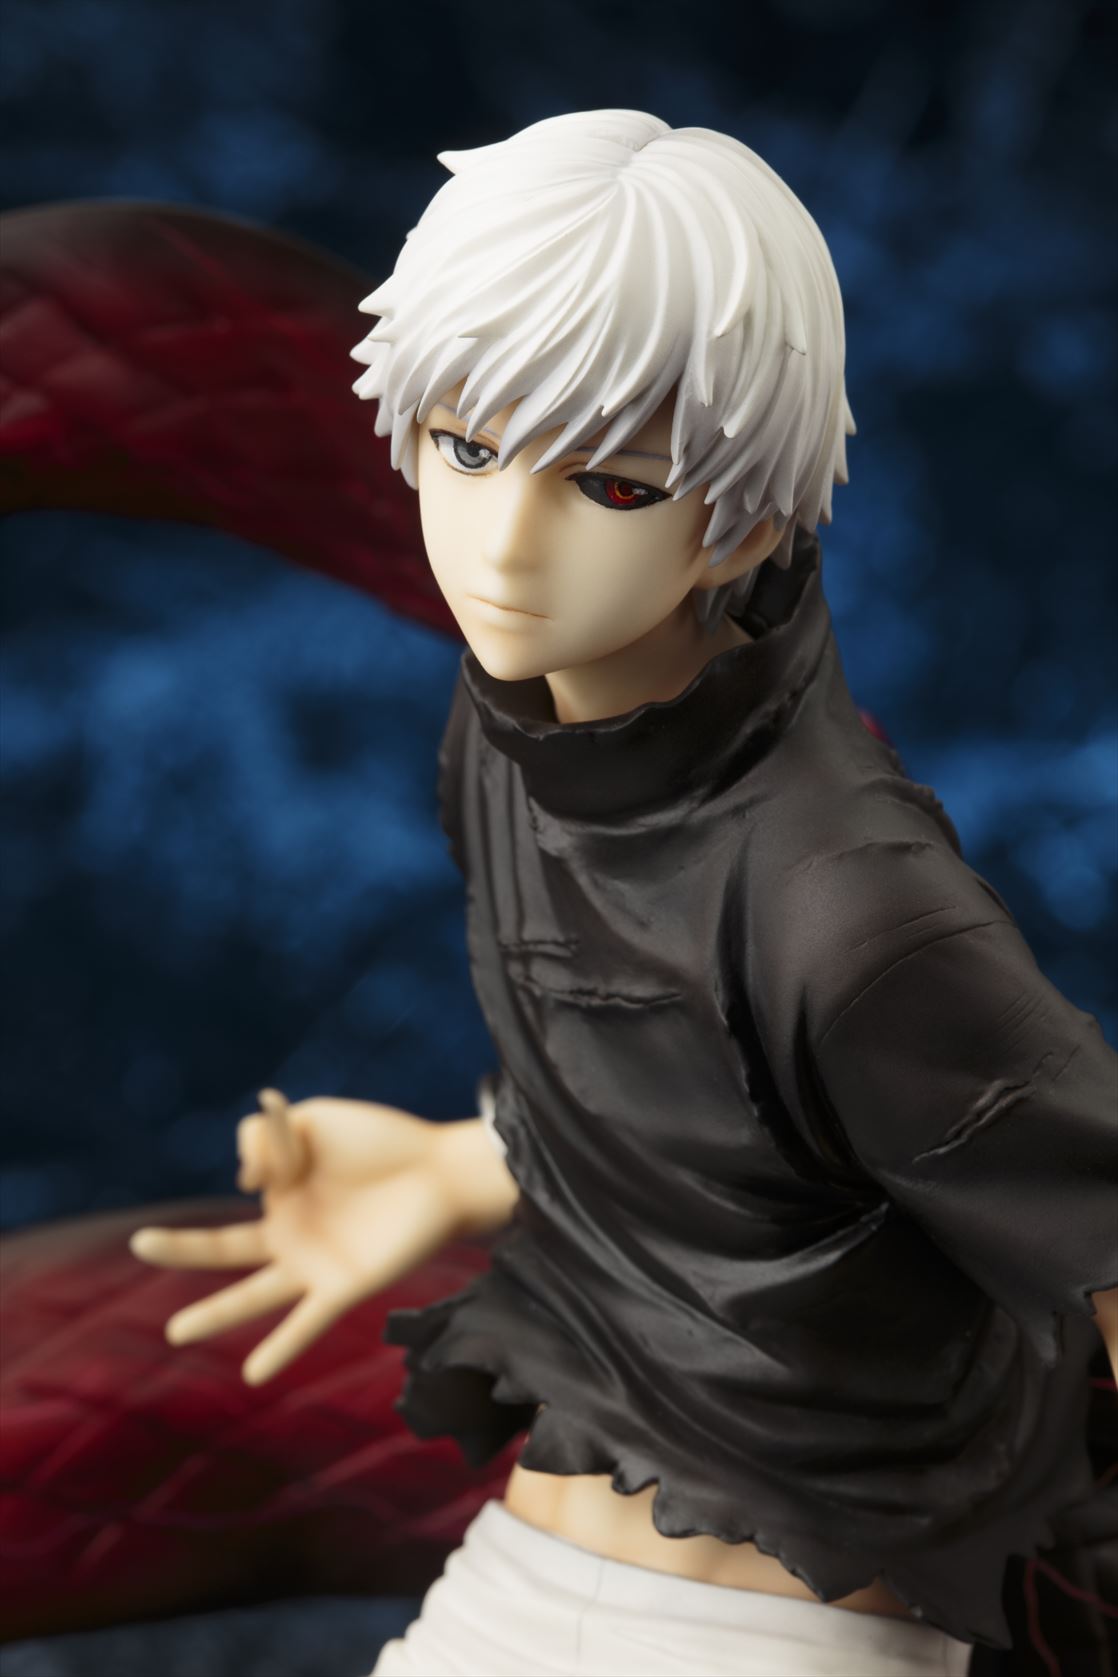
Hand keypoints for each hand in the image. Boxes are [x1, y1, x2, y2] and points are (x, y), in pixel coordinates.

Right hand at [130, 1088, 468, 1385]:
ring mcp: (314, 1261)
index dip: (264, 1146)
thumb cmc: (384, 1141)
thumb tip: (247, 1185)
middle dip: (181, 1247)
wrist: (444, 1171)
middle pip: (225, 1245)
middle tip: (139, 1243)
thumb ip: (268, 1139)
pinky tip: (253, 1374)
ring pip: (254, 1293)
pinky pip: (305, 1323)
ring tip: (175, 1332)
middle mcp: (292, 1229)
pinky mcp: (343, 1287)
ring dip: (215, 1314)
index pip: (251, 1165)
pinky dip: (280, 1348)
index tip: (284, 1118)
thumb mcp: (316, 1122)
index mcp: (285, 1188)